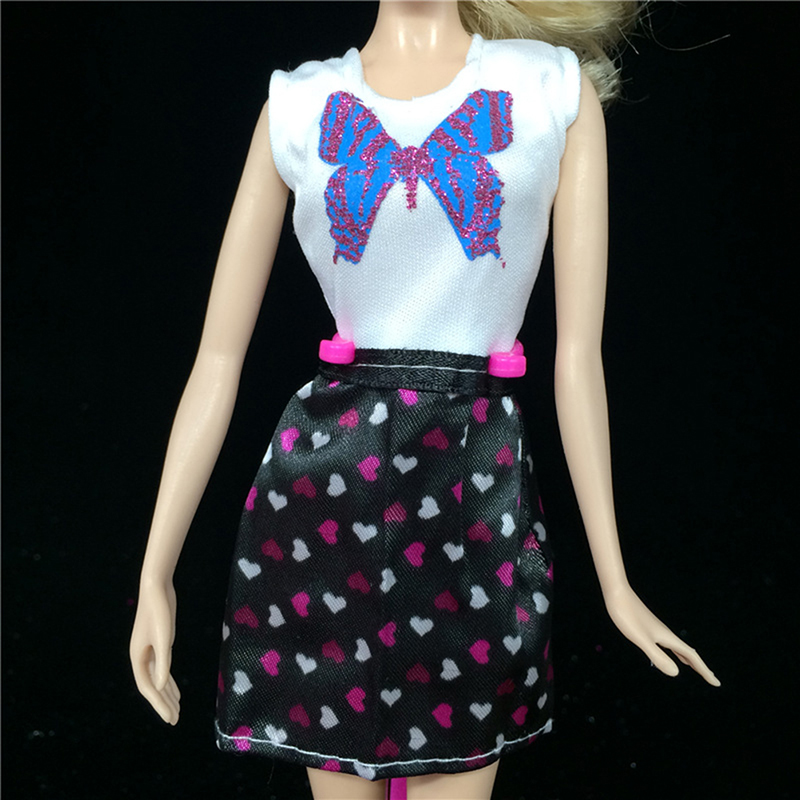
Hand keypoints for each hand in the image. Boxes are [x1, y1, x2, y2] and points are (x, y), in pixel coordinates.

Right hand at [129, 579, 181, 723]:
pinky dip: (169, 681)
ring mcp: (149, 651)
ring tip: (177, 710)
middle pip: (152, 687)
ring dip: (167, 695)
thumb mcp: (164, 636)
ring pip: (158, 679)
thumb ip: (163, 660)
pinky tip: (175, 691)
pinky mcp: (158, 644)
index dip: (159, 704)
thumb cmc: (159, 610)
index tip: (170, 718)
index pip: (148, 688)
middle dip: (163, 704)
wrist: (156, 588)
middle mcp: (141, 657)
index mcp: (138, 657)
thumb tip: (162, 685)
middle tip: (175, 720)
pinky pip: (162, 669)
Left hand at [603, 584, 720, 685]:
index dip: (704, 671)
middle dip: (700, 667)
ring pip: (679, 648)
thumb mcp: (640, 638)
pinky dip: (675, 651)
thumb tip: (676, 674)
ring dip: (689, 659)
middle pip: (688, 653)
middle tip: (712, 679)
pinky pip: (668, 643)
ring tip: (696, 668)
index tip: (717, 683)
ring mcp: (657, 630)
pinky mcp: (649, 627)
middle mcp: (665, 634)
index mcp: (667, 638)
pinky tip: (671, 652)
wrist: (617, 592)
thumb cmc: (626, 614)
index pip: (691, 657)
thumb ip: (657, 655)